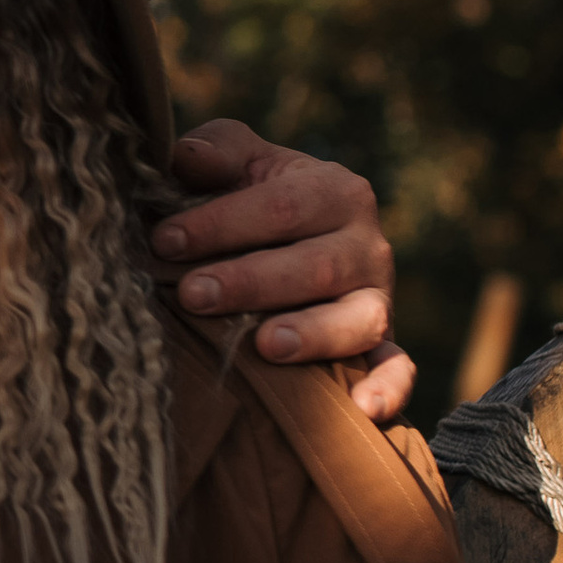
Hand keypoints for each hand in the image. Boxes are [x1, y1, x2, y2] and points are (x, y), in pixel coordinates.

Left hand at [151, 120, 412, 420]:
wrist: (300, 243)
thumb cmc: (253, 200)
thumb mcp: (239, 164)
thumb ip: (216, 152)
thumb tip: (185, 158)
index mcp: (334, 190)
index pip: (280, 206)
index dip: (220, 223)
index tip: (165, 240)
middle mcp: (367, 244)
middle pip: (314, 265)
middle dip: (251, 281)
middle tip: (193, 294)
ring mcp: (378, 298)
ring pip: (358, 318)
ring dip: (314, 334)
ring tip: (267, 344)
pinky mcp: (383, 344)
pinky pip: (398, 369)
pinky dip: (387, 389)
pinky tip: (361, 411)